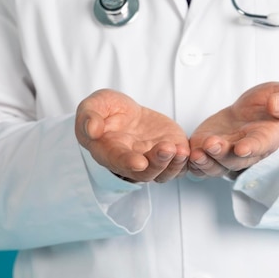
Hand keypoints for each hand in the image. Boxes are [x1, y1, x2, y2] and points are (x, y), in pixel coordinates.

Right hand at [75, 89, 189, 182]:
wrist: (124, 113)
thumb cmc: (105, 111)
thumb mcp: (93, 105)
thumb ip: (90, 116)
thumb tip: (92, 130)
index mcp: (108, 152)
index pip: (118, 160)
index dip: (128, 162)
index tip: (139, 162)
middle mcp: (131, 162)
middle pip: (145, 172)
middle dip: (157, 163)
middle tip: (167, 149)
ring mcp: (151, 159)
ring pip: (164, 172)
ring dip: (173, 164)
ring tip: (180, 150)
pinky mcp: (169, 153)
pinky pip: (178, 165)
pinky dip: (184, 162)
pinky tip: (188, 151)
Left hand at [188, 82, 278, 177]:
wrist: (257, 108)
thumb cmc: (275, 103)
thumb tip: (275, 106)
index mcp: (268, 138)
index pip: (260, 145)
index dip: (251, 148)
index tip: (242, 148)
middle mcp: (247, 151)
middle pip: (234, 159)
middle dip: (222, 154)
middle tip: (212, 144)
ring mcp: (227, 153)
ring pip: (216, 165)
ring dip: (206, 162)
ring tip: (196, 153)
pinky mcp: (209, 149)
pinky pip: (201, 162)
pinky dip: (193, 162)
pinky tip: (185, 155)